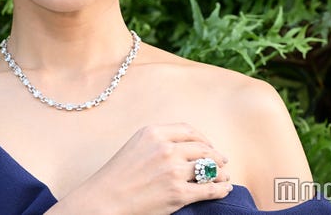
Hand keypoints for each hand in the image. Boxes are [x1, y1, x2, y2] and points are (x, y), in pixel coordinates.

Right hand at [49, 123, 232, 214]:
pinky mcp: (178, 193)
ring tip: (225, 176)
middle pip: (203, 148)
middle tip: (222, 161)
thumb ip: (159, 140)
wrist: (105, 200)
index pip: (189, 131)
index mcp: (154, 133)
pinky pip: (209, 189)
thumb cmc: (119, 175)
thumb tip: (187, 145)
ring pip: (209, 168)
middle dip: (216, 155)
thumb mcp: (136, 145)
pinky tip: (224, 189)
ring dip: (221, 172)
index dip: (204, 138)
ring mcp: (173, 171)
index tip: (208, 146)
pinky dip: (221, 189)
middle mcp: (166, 149)